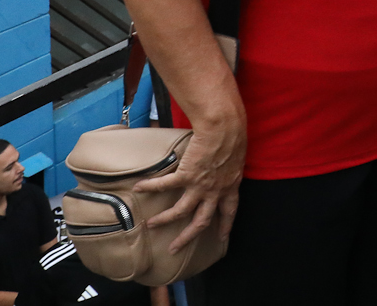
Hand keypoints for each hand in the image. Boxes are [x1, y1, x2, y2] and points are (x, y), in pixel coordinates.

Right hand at [134, 112, 245, 253]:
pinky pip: (165, 185)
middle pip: (202, 221)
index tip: (221, 238)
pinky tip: (139, 188)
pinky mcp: (186, 175)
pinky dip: (150, 186)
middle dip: (188, 237)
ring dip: (164, 219)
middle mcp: (216, 190)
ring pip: (181, 211)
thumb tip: (222, 164)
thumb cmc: (234, 134)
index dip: (225, 225)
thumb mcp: (237, 156)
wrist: (224, 127)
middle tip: (175, 249)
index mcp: (231, 185)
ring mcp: (200, 185)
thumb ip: (228, 166)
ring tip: (150, 225)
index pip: (230, 211)